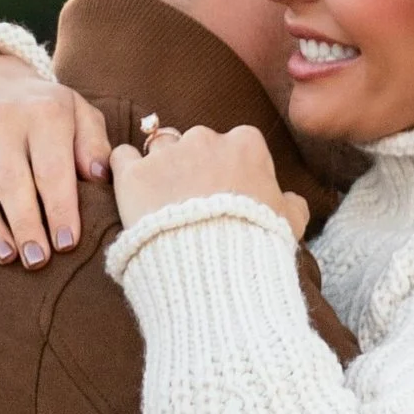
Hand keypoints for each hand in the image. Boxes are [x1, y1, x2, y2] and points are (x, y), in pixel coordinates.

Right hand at [0, 60, 112, 266]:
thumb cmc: (40, 109)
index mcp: (41, 112)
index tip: (67, 244)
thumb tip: (100, 175)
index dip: (60, 209)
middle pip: (11, 183)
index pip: (51, 169)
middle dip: (26, 225)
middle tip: (37, 260)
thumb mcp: (75, 111)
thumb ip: (93, 142)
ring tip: (6, 257)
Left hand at [109, 122, 302, 238]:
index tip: (225, 195)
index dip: (229, 170)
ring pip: (158, 147)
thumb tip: (291, 200)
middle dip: (193, 167)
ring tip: (161, 203)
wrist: (216, 274)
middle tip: (191, 205)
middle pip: (195, 143)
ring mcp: (167, 155)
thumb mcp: (289, 225)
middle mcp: (205, 139)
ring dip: (159, 169)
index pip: (235, 144)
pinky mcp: (134, 175)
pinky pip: (122, 158)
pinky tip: (132, 193)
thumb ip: (292, 204)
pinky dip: (125, 172)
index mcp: (245, 144)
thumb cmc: (257, 248)